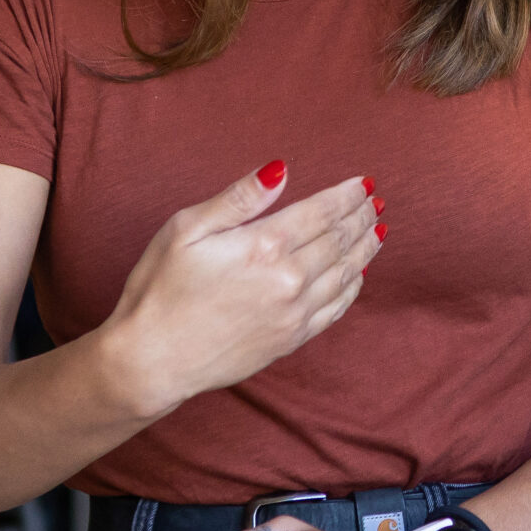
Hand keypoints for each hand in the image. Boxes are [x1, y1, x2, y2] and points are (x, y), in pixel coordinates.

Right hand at [96, 162, 384, 416]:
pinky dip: (352, 287)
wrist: (153, 360)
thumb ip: (238, 199)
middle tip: (375, 201)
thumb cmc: (159, 290)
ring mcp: (294, 313)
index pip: (321, 212)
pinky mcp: (291, 340)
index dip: (346, 195)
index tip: (363, 183)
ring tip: (377, 229)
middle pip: (338, 240)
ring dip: (364, 248)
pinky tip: (357, 274)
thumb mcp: (186, 230)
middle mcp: (288, 279)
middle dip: (360, 216)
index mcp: (264, 246)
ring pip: (345, 273)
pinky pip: (335, 309)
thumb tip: (280, 169)